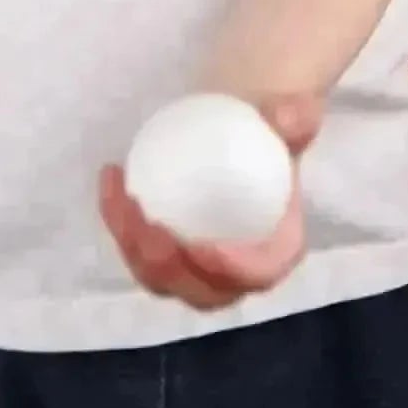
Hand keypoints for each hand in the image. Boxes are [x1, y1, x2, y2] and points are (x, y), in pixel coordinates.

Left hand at [99, 93, 321, 312]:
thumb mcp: (291, 118)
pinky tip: (111, 177)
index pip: (256, 275)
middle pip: (201, 291)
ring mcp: (196, 270)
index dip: (230, 272)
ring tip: (119, 199)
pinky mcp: (166, 255)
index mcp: (277, 252)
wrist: (243, 134)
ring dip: (133, 248)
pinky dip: (120, 222)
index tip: (202, 246)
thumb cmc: (270, 134)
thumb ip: (296, 115)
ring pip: (161, 278)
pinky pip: (139, 251)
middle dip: (168, 270)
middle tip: (148, 225)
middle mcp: (237, 274)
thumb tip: (281, 117)